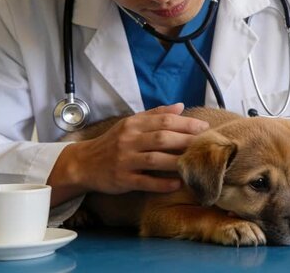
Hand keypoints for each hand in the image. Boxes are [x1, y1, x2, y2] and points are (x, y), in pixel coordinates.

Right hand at [49, 103, 208, 203]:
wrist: (83, 164)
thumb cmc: (113, 142)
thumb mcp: (131, 124)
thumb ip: (156, 114)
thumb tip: (181, 106)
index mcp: (133, 125)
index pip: (164, 121)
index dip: (186, 123)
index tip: (204, 127)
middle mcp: (129, 140)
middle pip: (162, 138)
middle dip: (186, 141)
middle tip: (206, 145)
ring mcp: (125, 160)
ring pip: (155, 159)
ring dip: (177, 162)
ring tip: (195, 164)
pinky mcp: (122, 179)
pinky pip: (145, 181)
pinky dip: (162, 183)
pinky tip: (177, 183)